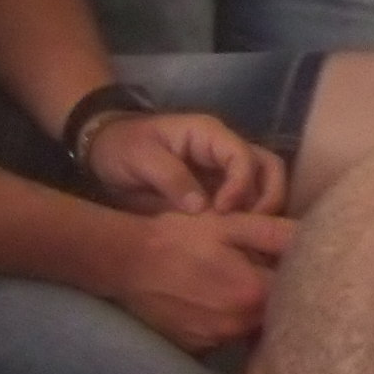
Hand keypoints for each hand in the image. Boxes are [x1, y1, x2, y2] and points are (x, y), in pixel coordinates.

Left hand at [82, 108, 289, 218]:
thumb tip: (202, 208)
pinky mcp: (218, 190)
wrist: (104, 151)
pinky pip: (246, 202)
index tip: (223, 212)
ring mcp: (224, 170)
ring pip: (265, 185)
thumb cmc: (122, 148)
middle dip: (268, 198)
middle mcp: (225, 149)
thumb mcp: (140, 158)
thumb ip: (172, 179)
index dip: (241, 184)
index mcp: (208, 134)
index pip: (243, 156)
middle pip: (269, 167)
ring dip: (263, 210)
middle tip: (249, 228)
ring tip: (244, 236)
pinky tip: (236, 240)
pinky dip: (249, 219)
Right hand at [106, 209, 293, 352]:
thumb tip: (312, 236)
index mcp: (253, 292)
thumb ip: (274, 233)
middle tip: (268, 272)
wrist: (128, 262)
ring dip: (252, 310)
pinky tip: (217, 300)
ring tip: (239, 285)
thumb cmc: (181, 237)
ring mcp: (215, 340)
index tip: (299, 263)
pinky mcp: (196, 348)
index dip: (301, 275)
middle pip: (275, 312)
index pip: (296, 289)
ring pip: (251, 326)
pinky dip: (229, 321)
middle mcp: (238, 324)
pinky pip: (225, 336)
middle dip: (278, 294)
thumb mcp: (231, 225)